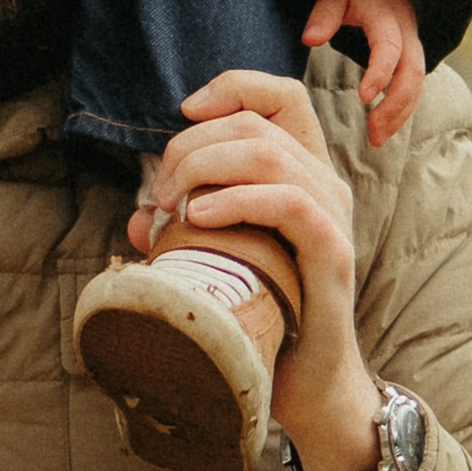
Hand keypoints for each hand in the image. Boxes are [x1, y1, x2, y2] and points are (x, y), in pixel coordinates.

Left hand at [136, 69, 378, 470]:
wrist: (306, 383)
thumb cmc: (262, 316)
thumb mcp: (216, 260)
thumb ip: (182, 231)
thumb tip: (138, 217)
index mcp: (302, 172)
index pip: (282, 95)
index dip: (233, 87)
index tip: (183, 114)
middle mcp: (325, 184)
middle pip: (256, 123)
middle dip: (193, 145)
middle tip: (161, 190)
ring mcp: (332, 217)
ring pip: (270, 154)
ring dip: (206, 168)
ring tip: (174, 205)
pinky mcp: (331, 253)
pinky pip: (291, 203)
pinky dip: (238, 200)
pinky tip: (200, 218)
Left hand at [300, 0, 423, 148]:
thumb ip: (324, 14)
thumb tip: (309, 39)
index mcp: (386, 17)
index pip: (389, 47)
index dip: (380, 72)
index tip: (364, 96)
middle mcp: (407, 34)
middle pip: (412, 73)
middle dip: (395, 106)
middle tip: (373, 133)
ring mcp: (413, 48)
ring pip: (417, 86)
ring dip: (400, 115)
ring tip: (376, 140)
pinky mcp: (412, 60)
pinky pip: (413, 88)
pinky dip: (401, 111)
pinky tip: (382, 130)